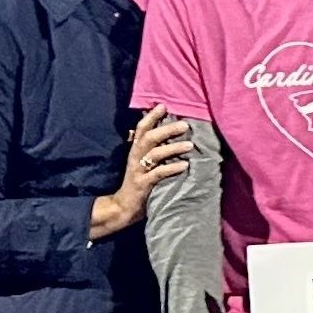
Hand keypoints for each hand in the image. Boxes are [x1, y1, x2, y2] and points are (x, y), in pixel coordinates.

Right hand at [89, 109, 192, 240]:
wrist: (123, 207)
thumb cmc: (138, 182)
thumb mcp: (141, 162)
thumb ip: (150, 148)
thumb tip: (164, 131)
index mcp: (135, 150)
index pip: (141, 129)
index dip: (151, 117)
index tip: (163, 106)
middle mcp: (135, 157)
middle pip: (149, 138)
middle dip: (166, 129)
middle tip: (185, 124)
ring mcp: (138, 171)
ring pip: (154, 154)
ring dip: (173, 147)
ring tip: (190, 144)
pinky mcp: (142, 185)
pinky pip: (158, 174)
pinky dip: (171, 168)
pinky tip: (184, 166)